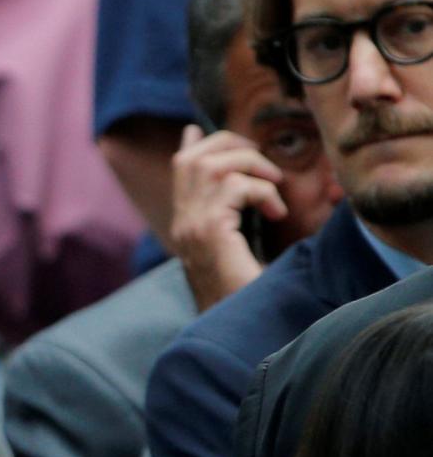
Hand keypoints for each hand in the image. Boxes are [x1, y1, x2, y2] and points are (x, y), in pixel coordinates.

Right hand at [168, 125, 286, 310]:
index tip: (195, 129)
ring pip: (213, 165)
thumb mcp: (239, 251)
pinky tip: (277, 214)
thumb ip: (236, 222)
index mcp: (186, 226)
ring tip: (273, 188)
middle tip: (262, 164)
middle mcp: (182, 223)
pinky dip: (263, 192)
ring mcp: (191, 226)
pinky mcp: (210, 230)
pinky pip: (236, 187)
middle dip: (229, 146)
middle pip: (191, 158)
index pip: (179, 172)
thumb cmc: (249, 294)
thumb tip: (252, 193)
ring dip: (252, 167)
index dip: (190, 144)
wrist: (239, 327)